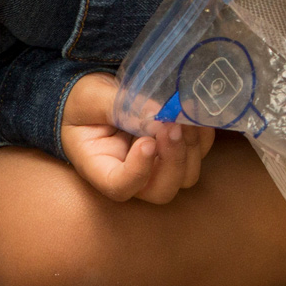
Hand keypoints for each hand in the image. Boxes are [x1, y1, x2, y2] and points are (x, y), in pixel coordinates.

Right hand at [60, 73, 216, 204]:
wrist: (95, 95)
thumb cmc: (84, 101)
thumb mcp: (91, 98)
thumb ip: (120, 105)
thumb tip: (159, 111)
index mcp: (100, 167)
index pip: (119, 186)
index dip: (138, 172)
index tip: (146, 142)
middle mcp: (132, 174)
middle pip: (161, 190)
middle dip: (173, 160)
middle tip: (172, 127)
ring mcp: (157, 165)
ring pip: (185, 176)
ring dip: (190, 146)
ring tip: (182, 114)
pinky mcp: (176, 150)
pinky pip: (199, 153)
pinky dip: (202, 135)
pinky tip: (194, 111)